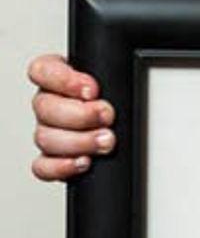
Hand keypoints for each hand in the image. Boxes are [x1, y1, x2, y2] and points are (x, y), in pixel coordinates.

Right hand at [29, 53, 114, 180]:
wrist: (117, 120)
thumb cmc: (111, 96)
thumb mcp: (110, 78)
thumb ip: (109, 75)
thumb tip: (118, 78)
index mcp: (56, 77)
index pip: (42, 71)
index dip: (64, 81)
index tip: (92, 90)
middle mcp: (48, 103)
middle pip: (45, 108)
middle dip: (80, 115)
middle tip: (107, 116)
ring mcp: (47, 131)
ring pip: (45, 138)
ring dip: (79, 142)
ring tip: (106, 141)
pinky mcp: (51, 158)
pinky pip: (43, 166)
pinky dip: (62, 166)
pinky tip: (84, 162)